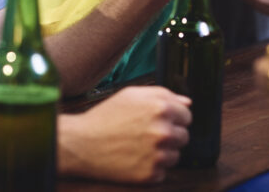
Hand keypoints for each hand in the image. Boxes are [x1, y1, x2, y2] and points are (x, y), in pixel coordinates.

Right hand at [59, 86, 190, 182]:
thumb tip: (187, 103)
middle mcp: (163, 131)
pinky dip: (152, 168)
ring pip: (175, 156)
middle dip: (168, 135)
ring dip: (162, 153)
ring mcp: (158, 155)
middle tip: (144, 134)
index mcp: (161, 108)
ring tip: (138, 147)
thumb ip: (162, 94)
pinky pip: (163, 172)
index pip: (187, 116)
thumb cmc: (106, 117)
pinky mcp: (151, 174)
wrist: (81, 144)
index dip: (173, 118)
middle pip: (183, 136)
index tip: (156, 121)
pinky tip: (134, 159)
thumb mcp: (131, 95)